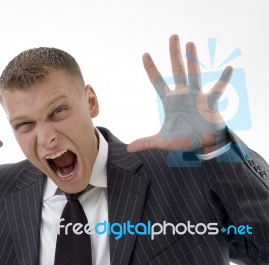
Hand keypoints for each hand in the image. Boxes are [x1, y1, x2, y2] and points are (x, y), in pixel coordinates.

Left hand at [128, 35, 232, 153]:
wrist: (203, 145)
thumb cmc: (183, 139)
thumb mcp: (163, 141)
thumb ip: (147, 142)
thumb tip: (129, 148)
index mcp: (170, 101)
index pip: (157, 81)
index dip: (151, 68)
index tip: (145, 54)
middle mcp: (182, 94)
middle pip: (177, 70)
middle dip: (174, 54)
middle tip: (173, 36)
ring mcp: (197, 96)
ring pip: (194, 74)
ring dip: (192, 60)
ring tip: (190, 44)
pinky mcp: (210, 103)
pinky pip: (217, 89)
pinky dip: (222, 80)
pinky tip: (228, 68)